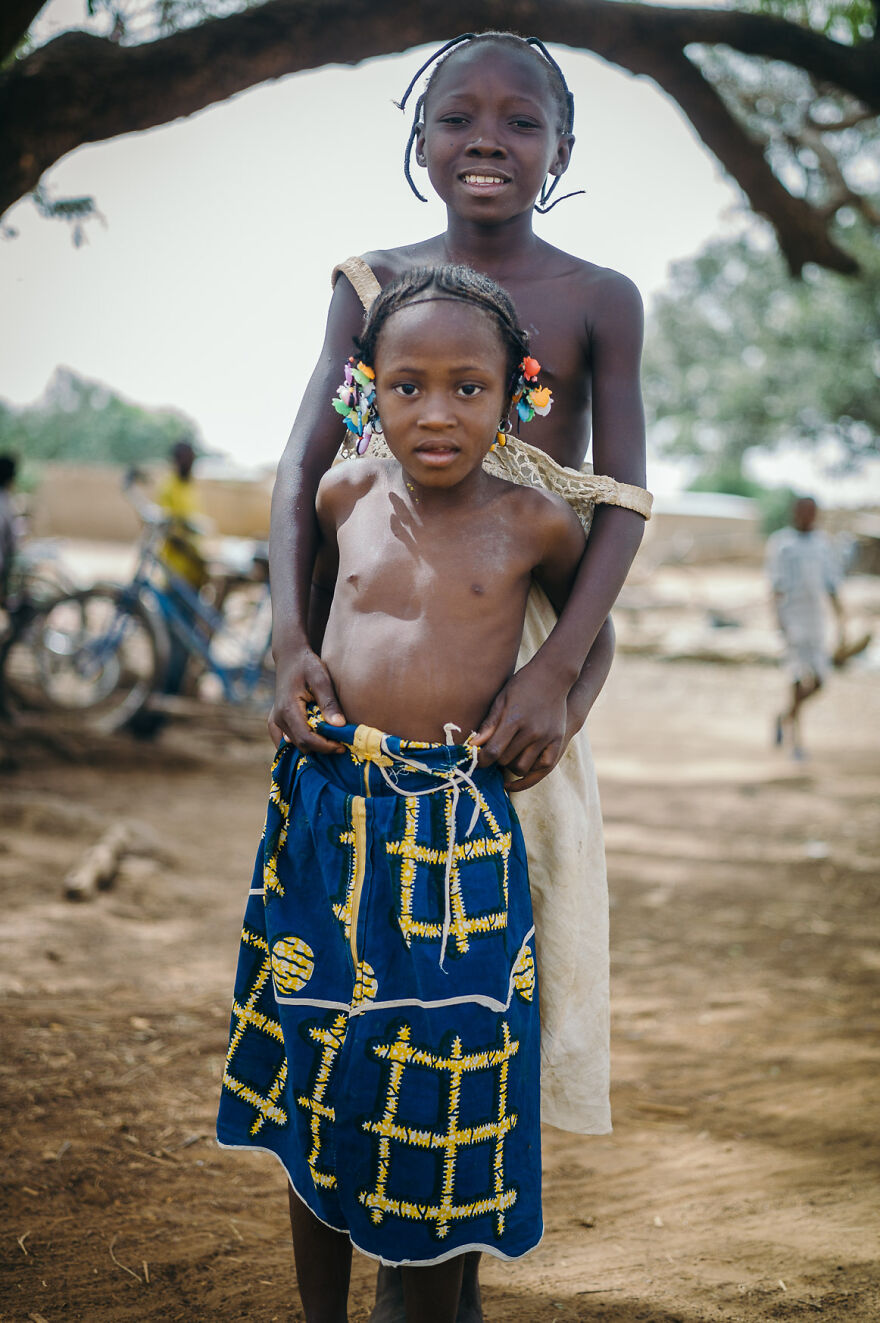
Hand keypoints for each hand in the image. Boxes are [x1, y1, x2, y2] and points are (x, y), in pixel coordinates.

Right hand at [268, 645, 345, 752]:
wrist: (290, 656)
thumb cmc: (308, 665)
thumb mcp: (321, 679)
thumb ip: (329, 702)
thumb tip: (339, 725)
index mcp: (288, 709)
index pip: (306, 738)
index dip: (325, 746)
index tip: (343, 746)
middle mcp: (278, 718)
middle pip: (301, 744)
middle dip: (321, 747)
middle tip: (341, 743)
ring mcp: (275, 721)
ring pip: (294, 745)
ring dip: (312, 746)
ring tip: (331, 740)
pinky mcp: (275, 721)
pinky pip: (285, 742)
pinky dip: (301, 744)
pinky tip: (316, 741)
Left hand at [472, 661, 568, 789]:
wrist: (553, 676)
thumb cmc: (523, 685)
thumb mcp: (502, 699)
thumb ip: (489, 724)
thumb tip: (473, 746)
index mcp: (514, 720)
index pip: (493, 751)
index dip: (481, 760)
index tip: (478, 758)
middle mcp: (532, 731)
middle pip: (506, 761)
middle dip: (496, 759)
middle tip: (494, 751)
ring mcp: (546, 737)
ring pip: (522, 767)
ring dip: (512, 765)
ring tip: (508, 755)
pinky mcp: (558, 740)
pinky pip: (544, 766)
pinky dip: (531, 770)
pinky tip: (523, 765)